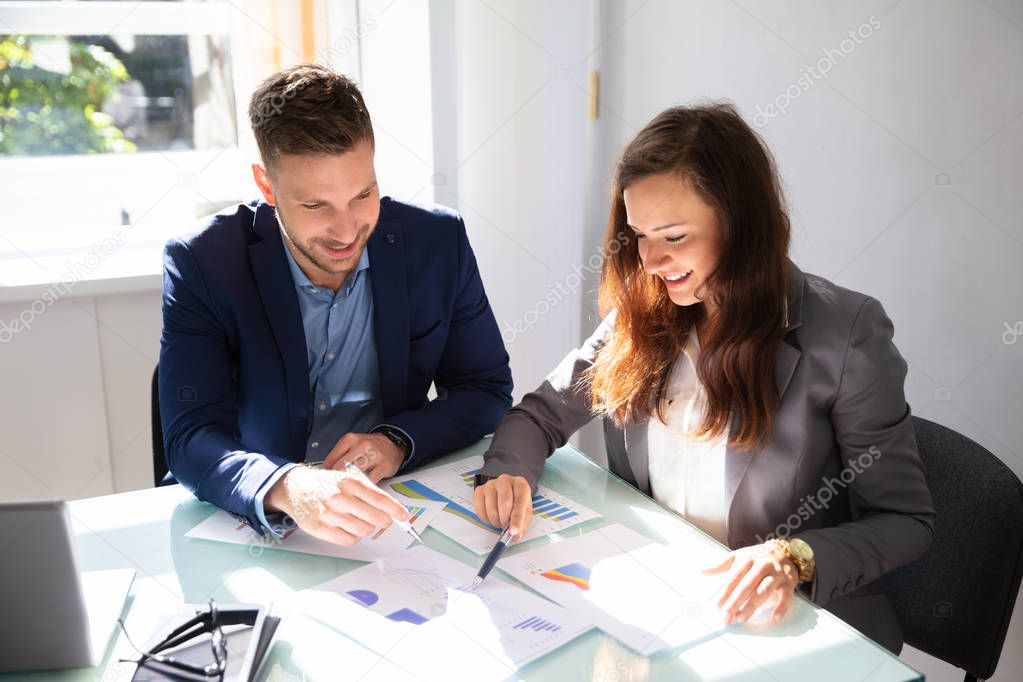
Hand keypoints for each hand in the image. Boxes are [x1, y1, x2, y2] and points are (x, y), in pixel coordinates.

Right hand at [265, 466, 408, 545]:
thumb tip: (390, 508)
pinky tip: (348, 527)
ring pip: (363, 530)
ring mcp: (329, 514)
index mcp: (349, 482)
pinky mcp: (321, 529)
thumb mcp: (346, 478)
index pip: (379, 498)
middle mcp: (339, 498)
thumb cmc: (324, 483)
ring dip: (365, 528)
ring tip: (357, 520)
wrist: (294, 488)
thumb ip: (367, 491)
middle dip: (382, 520)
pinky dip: (353, 536)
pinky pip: (349, 540)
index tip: (404, 515)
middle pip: (374, 518)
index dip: (394, 509)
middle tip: (381, 519)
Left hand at [322, 432, 405, 482]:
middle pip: (341, 467)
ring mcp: (374, 455)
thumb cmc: (368, 448)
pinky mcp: (384, 466)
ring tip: (347, 490)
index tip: (324, 482)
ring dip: (350, 483)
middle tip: (333, 489)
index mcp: (350, 439)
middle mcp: (362, 445)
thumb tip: (324, 473)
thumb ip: (338, 457)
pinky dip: (365, 487)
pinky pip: (371, 480)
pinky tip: (361, 489)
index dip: (326, 473)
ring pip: (356, 473)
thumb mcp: (352, 445)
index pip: (331, 459)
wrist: (392, 444)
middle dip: (336, 480)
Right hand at [472, 474, 532, 539]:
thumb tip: (516, 535)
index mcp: (520, 484)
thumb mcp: (525, 511)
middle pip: (504, 504)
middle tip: (506, 525)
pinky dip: (486, 519)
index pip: (519, 502)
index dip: (516, 519)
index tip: (513, 531)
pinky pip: (480, 510)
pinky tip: (491, 517)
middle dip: (505, 520)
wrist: (507, 491)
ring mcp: (491, 484)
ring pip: (491, 509)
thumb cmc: (516, 501)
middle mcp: (505, 481)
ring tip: (500, 520)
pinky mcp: (480, 490)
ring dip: (496, 521)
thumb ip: (522, 524)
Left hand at [701, 541, 799, 624]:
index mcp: (747, 558)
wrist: (786, 551)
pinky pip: (786, 596)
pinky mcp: (789, 582)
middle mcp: (762, 565)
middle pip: (747, 585)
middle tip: (726, 616)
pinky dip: (781, 607)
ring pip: (764, 591)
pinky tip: (773, 617)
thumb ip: (719, 565)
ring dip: (752, 605)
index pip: (734, 578)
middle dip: (735, 602)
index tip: (716, 606)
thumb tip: (699, 571)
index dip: (724, 593)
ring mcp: (776, 574)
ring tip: (741, 618)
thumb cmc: (758, 557)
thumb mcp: (738, 557)